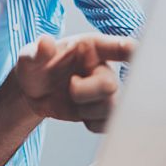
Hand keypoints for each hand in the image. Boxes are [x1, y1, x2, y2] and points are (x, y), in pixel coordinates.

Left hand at [14, 34, 134, 131]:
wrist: (32, 92)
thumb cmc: (35, 67)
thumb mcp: (29, 57)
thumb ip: (37, 51)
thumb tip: (45, 42)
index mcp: (90, 47)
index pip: (116, 47)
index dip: (129, 50)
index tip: (135, 52)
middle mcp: (102, 68)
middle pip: (110, 85)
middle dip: (85, 92)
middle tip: (70, 86)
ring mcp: (103, 90)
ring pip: (111, 107)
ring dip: (87, 110)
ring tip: (71, 100)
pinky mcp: (102, 110)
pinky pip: (107, 123)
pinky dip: (91, 123)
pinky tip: (79, 113)